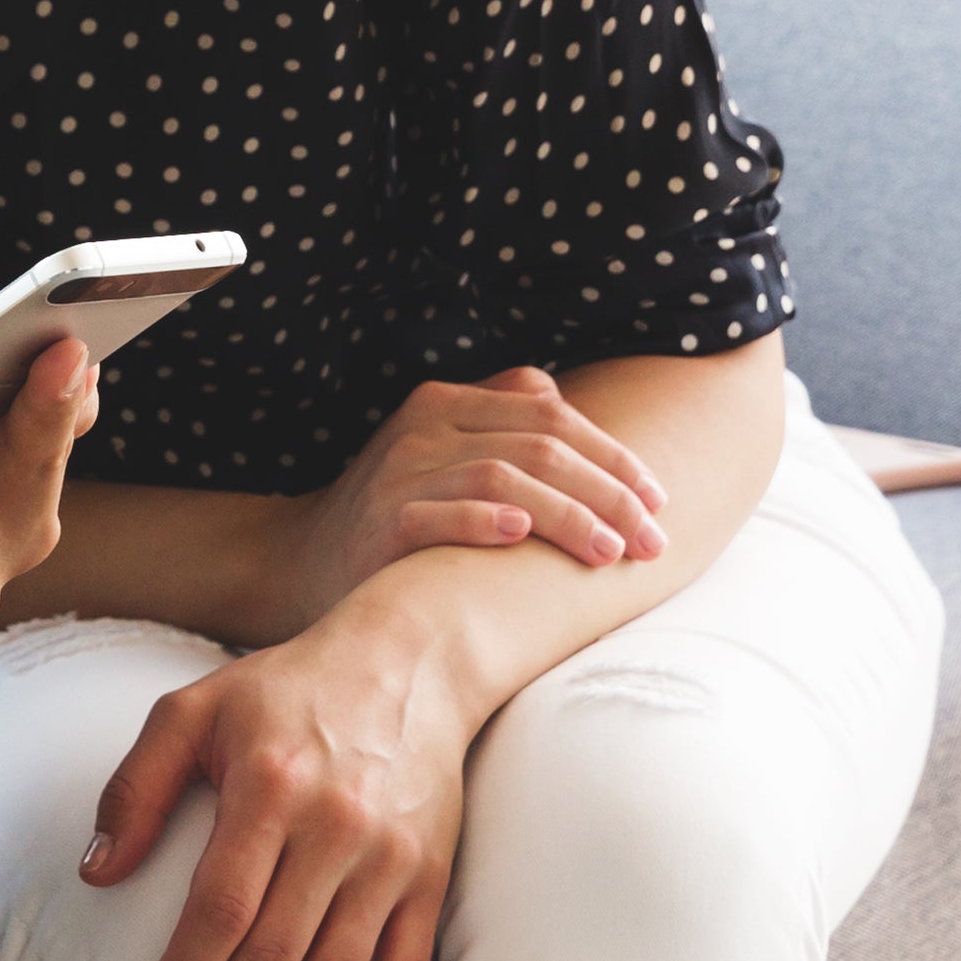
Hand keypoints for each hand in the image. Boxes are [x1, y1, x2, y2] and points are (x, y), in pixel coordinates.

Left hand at [81, 601, 476, 960]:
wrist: (409, 664)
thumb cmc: (283, 690)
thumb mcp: (191, 711)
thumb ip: (135, 787)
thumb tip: (94, 872)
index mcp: (270, 786)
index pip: (221, 906)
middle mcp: (337, 827)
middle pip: (276, 954)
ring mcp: (392, 858)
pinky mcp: (431, 875)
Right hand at [246, 368, 665, 641]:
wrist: (302, 564)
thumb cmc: (396, 513)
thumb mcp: (444, 455)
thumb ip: (498, 419)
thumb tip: (560, 396)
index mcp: (447, 404)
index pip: (551, 416)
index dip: (613, 456)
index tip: (658, 502)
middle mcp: (422, 428)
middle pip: (538, 447)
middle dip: (608, 494)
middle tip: (651, 542)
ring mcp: (398, 473)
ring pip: (502, 478)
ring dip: (567, 515)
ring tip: (608, 554)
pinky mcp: (379, 523)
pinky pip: (439, 515)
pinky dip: (485, 522)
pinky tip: (521, 538)